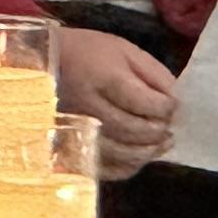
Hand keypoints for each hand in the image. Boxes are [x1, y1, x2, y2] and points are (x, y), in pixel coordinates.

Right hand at [56, 29, 178, 178]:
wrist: (43, 62)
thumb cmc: (88, 52)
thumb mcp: (125, 50)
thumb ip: (154, 74)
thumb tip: (173, 102)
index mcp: (104, 78)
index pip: (145, 103)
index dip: (166, 107)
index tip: (171, 105)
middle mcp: (89, 106)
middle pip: (133, 130)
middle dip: (158, 131)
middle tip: (167, 127)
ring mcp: (77, 128)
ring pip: (120, 153)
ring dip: (147, 152)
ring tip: (160, 143)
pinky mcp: (70, 143)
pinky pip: (102, 167)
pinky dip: (125, 167)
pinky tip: (137, 158)